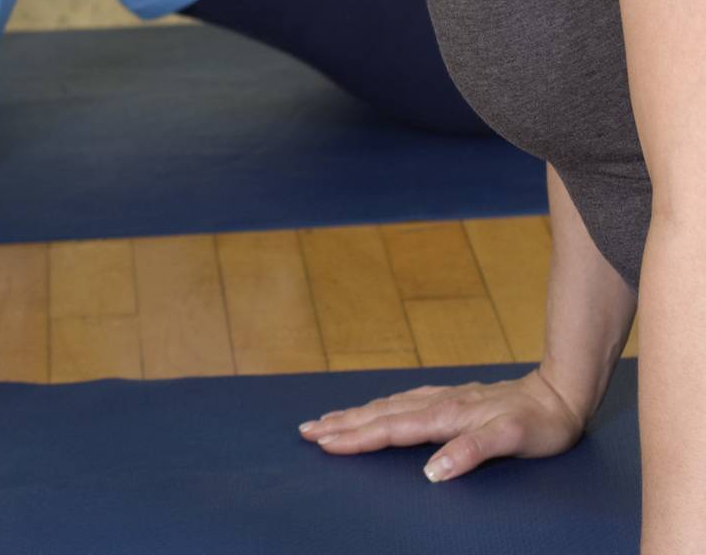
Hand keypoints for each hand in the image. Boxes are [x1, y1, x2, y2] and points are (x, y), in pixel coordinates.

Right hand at [297, 368, 586, 482]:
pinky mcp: (452, 399)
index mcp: (446, 415)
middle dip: (343, 423)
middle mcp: (438, 403)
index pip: (391, 429)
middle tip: (306, 430)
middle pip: (381, 414)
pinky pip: (404, 403)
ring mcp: (444, 398)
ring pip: (389, 406)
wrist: (560, 394)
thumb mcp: (511, 441)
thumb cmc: (538, 424)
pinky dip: (380, 408)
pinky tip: (376, 408)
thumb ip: (471, 452)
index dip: (356, 436)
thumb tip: (430, 472)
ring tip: (328, 419)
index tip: (324, 441)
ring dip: (356, 414)